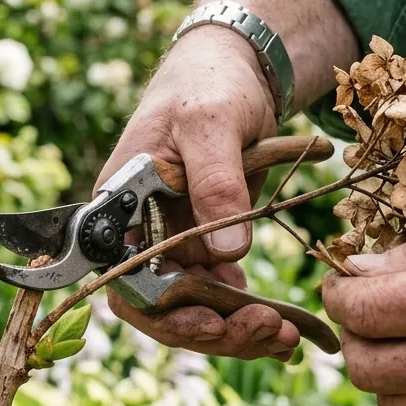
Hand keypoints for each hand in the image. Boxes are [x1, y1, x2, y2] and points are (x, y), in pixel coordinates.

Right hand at [98, 26, 300, 361]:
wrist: (236, 69)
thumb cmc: (207, 86)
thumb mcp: (210, 124)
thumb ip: (216, 184)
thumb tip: (229, 252)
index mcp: (120, 211)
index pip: (126, 283)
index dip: (162, 314)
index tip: (208, 323)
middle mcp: (141, 237)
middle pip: (162, 310)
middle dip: (212, 330)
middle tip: (266, 332)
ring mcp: (175, 245)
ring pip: (195, 310)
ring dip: (236, 330)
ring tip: (285, 336)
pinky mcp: (207, 247)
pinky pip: (221, 296)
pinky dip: (250, 316)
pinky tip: (286, 328)